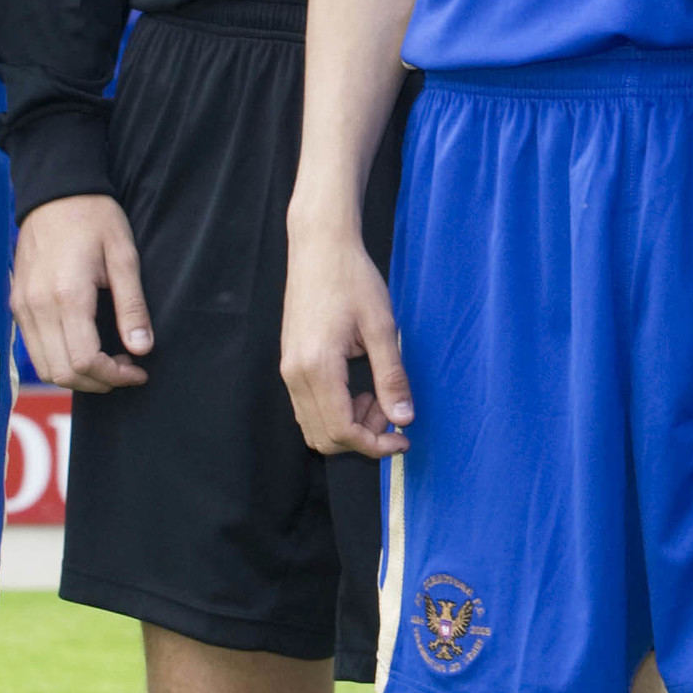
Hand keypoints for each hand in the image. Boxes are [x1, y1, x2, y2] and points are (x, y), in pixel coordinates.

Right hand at [11, 194, 151, 392]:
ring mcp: (21, 307)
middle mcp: (36, 307)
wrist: (56, 193)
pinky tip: (85, 346)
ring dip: (77, 375)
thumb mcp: (124, 257)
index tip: (138, 371)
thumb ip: (132, 306)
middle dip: (98, 381)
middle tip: (127, 369)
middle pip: (62, 372)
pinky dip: (59, 359)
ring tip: (108, 361)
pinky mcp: (16, 305)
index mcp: (67, 296)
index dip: (113, 376)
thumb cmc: (95, 219)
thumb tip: (142, 348)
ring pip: (44, 366)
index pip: (84, 360)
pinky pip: (34, 349)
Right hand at [281, 217, 410, 457]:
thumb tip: (403, 419)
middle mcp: (295, 376)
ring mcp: (288, 371)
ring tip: (378, 394)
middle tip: (392, 408)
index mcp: (317, 368)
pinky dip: (336, 410)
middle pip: (325, 438)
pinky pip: (309, 407)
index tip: (403, 440)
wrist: (320, 247)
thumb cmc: (352, 279)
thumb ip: (392, 377)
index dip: (375, 446)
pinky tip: (359, 385)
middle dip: (364, 435)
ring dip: (350, 424)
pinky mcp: (290, 364)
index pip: (342, 431)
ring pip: (315, 426)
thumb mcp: (382, 327)